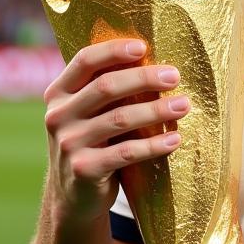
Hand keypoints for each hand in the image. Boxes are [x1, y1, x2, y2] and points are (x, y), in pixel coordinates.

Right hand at [41, 38, 189, 224]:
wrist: (74, 196)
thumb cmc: (93, 142)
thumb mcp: (88, 113)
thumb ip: (106, 90)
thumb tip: (156, 62)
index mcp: (58, 93)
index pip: (84, 61)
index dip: (114, 50)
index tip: (144, 46)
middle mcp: (58, 115)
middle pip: (106, 87)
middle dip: (144, 78)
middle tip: (174, 76)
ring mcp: (68, 144)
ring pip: (120, 119)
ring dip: (156, 110)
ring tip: (184, 105)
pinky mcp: (84, 170)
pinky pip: (126, 152)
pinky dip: (154, 145)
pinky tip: (175, 139)